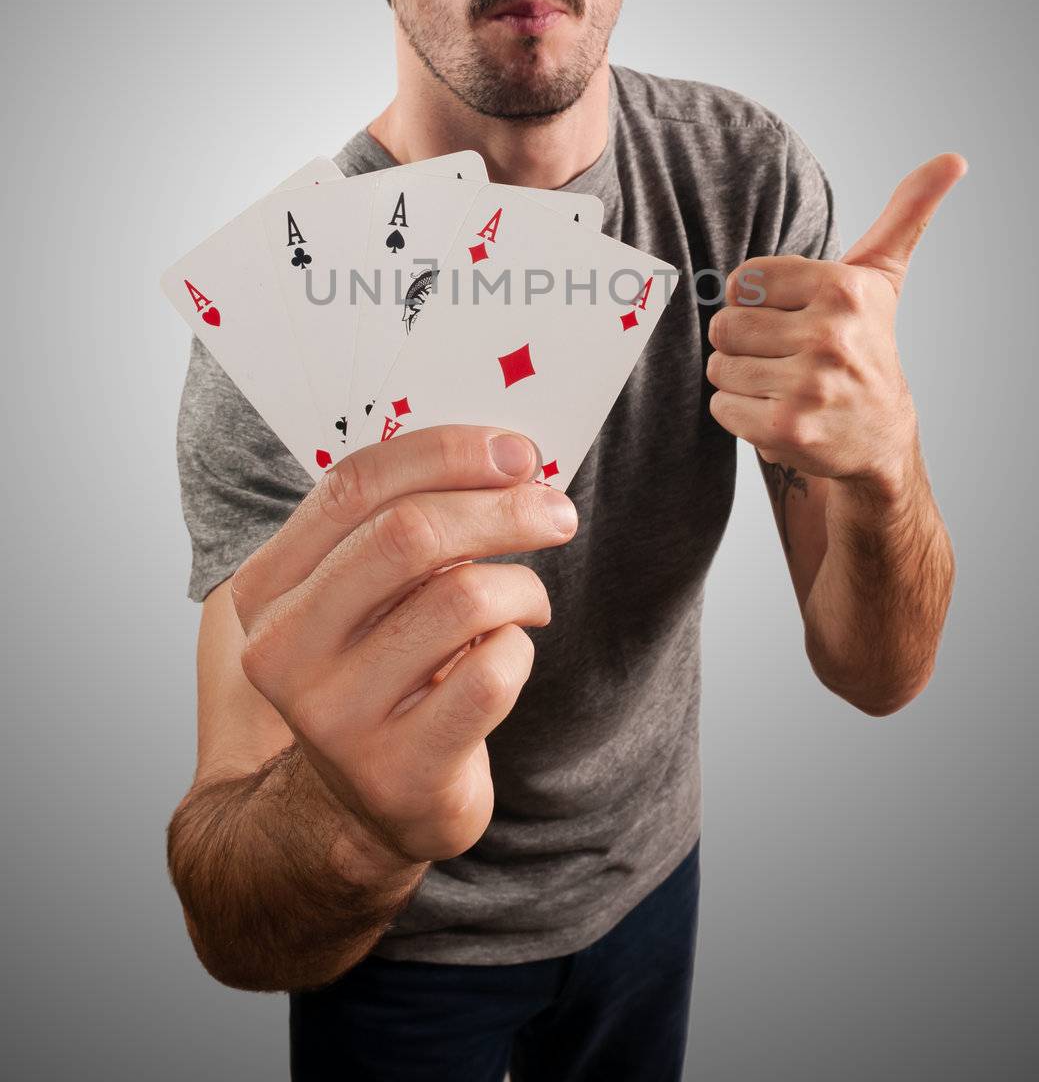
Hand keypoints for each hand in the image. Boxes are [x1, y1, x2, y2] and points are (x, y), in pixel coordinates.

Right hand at [229, 426, 577, 866]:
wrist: (367, 803)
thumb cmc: (380, 667)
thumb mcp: (362, 591)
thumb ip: (399, 521)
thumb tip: (503, 457)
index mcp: (267, 586)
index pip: (353, 486)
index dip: (446, 454)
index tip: (515, 451)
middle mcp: (284, 651)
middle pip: (409, 536)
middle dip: (501, 510)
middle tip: (555, 512)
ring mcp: (335, 718)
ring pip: (461, 601)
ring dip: (520, 587)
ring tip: (529, 600)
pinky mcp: (397, 772)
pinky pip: (491, 676)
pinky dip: (518, 650)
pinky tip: (507, 657)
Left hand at [706, 153, 967, 488]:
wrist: (880, 436)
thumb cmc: (867, 344)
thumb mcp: (882, 276)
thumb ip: (906, 212)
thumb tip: (955, 158)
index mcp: (843, 287)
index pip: (741, 281)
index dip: (755, 302)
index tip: (792, 318)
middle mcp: (831, 334)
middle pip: (724, 325)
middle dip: (744, 344)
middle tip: (786, 357)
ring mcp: (811, 385)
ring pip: (720, 367)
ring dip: (742, 380)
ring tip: (785, 385)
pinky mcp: (790, 429)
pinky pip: (721, 408)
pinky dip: (740, 415)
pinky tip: (780, 413)